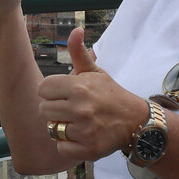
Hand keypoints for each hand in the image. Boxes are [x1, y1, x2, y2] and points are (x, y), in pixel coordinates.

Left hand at [37, 28, 145, 159]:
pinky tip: (81, 136)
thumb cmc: (110, 94)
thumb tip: (75, 30)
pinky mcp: (88, 149)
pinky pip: (61, 147)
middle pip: (43, 109)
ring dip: (61, 127)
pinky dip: (68, 144)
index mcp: (79, 86)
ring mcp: (84, 130)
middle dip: (55, 109)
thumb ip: (79, 52)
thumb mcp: (95, 72)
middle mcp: (80, 108)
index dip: (52, 91)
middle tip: (72, 109)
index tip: (65, 94)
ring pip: (51, 129)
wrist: (135, 121)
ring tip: (76, 122)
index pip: (42, 89)